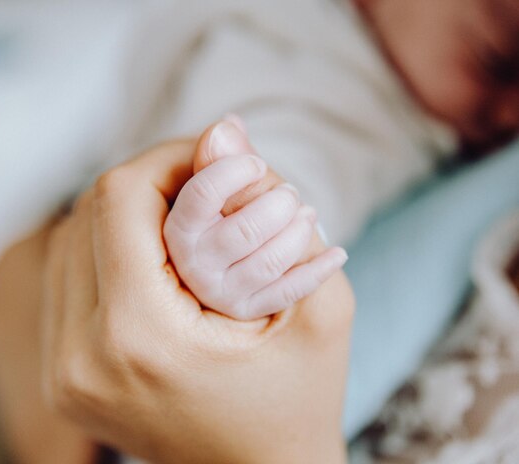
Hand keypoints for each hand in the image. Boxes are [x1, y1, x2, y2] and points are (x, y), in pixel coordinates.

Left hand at [41, 136, 354, 462]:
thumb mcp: (319, 308)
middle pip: (88, 213)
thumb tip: (222, 130)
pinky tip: (156, 257)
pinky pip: (66, 277)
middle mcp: (79, 355)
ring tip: (186, 224)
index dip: (168, 158)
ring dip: (128, 214)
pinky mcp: (60, 373)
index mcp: (140, 338)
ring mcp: (60, 368)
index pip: (119, 198)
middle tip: (208, 190)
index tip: (216, 160)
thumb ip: (275, 213)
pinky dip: (108, 248)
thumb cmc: (299, 399)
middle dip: (151, 183)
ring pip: (70, 240)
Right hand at [163, 119, 348, 319]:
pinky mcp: (249, 308)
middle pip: (246, 229)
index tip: (255, 163)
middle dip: (279, 204)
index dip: (235, 171)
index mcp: (180, 227)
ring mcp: (222, 291)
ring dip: (299, 231)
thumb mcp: (217, 183)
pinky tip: (339, 254)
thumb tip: (226, 127)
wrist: (222, 262)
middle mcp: (194, 264)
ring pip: (271, 260)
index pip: (203, 194)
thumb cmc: (222, 212)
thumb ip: (222, 155)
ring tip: (306, 214)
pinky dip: (319, 270)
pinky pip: (290, 292)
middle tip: (289, 194)